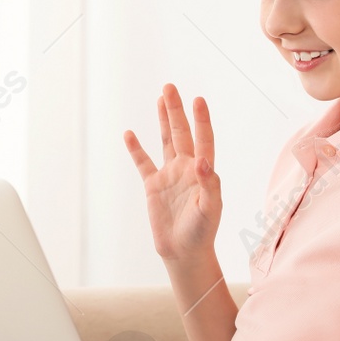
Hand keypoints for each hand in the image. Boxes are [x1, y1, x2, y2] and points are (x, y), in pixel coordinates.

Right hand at [124, 84, 222, 263]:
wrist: (184, 252)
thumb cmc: (202, 233)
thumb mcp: (210, 209)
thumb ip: (209, 184)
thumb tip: (203, 160)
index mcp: (203, 172)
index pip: (203, 139)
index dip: (201, 120)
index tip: (197, 100)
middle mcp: (187, 168)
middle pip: (181, 133)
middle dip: (176, 110)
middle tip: (170, 87)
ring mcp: (169, 175)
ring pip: (165, 141)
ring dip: (163, 120)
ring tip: (160, 98)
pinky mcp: (153, 186)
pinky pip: (143, 163)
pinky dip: (136, 149)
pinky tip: (129, 134)